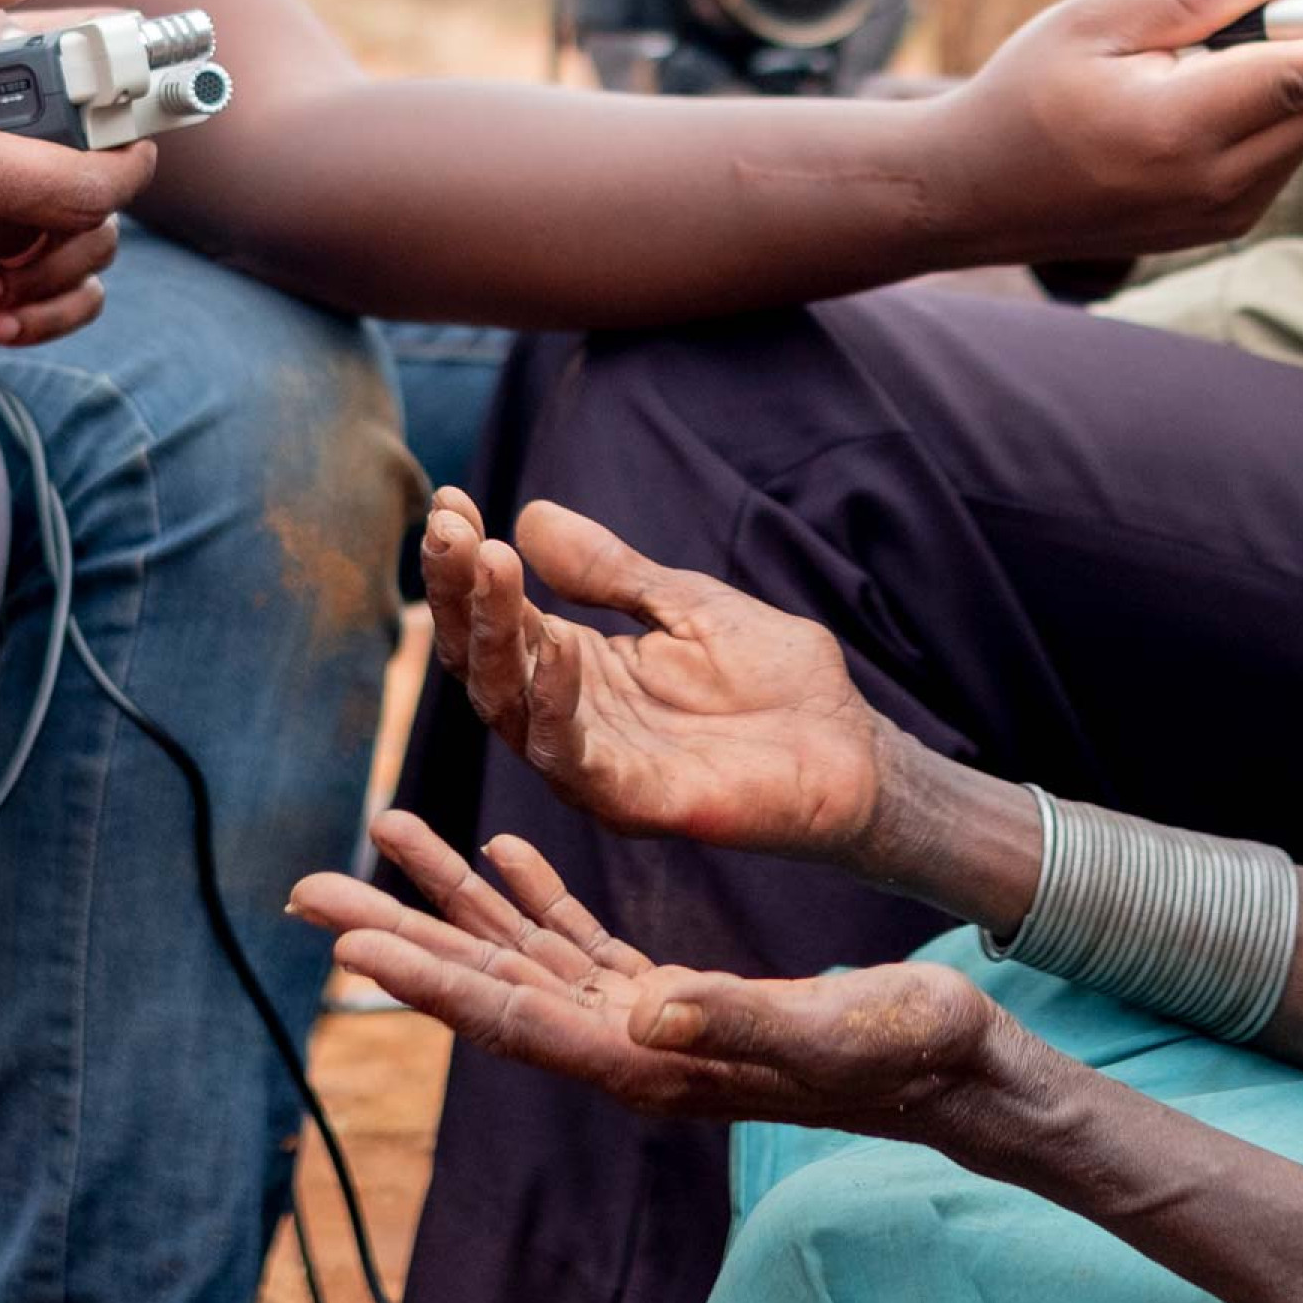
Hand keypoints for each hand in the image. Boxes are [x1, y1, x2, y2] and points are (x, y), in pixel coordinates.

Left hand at [291, 815, 999, 1137]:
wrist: (962, 1067)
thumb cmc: (909, 1052)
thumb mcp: (826, 1029)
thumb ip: (730, 1021)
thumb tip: (639, 1015)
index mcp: (652, 1058)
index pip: (513, 1016)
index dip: (427, 978)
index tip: (345, 945)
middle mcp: (629, 1044)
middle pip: (488, 983)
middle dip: (396, 933)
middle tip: (305, 889)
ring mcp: (645, 1022)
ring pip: (520, 952)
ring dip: (448, 896)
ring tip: (382, 830)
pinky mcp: (671, 997)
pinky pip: (577, 941)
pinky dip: (530, 892)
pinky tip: (499, 851)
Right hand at [423, 488, 893, 859]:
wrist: (853, 746)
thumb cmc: (774, 679)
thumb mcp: (684, 603)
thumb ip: (610, 570)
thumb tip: (530, 515)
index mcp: (576, 667)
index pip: (499, 615)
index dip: (466, 563)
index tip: (450, 500)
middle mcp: (569, 716)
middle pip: (485, 660)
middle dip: (460, 593)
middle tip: (450, 530)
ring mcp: (596, 763)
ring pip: (510, 707)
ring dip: (492, 636)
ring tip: (489, 563)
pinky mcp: (633, 802)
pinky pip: (571, 759)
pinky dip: (553, 704)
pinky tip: (554, 647)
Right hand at [926, 0, 1302, 265]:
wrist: (972, 192)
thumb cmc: (1023, 93)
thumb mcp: (1091, 20)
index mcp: (1176, 126)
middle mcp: (1212, 183)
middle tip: (1273, 6)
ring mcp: (1221, 215)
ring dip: (1292, 81)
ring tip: (1195, 62)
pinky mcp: (1222, 227)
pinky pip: (1281, 156)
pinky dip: (1270, 115)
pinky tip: (1198, 97)